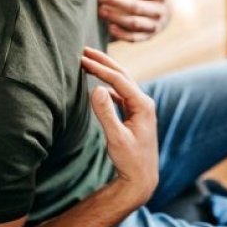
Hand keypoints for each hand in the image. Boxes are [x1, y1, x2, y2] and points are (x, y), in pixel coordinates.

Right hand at [81, 47, 158, 203]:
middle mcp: (144, 102)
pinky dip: (108, 85)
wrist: (142, 177)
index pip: (118, 80)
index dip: (100, 68)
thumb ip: (106, 113)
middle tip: (84, 49)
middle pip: (122, 75)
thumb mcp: (116, 138)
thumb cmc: (130, 160)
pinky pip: (120, 94)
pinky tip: (97, 84)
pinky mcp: (135, 113)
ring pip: (121, 83)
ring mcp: (141, 107)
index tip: (82, 59)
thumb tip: (96, 88)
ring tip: (88, 61)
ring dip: (105, 71)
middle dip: (103, 61)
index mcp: (143, 105)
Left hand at [99, 0, 172, 41]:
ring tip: (101, 10)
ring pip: (135, 23)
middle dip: (116, 0)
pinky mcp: (150, 37)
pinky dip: (122, 34)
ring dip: (116, 17)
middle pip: (136, 6)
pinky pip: (135, 38)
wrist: (167, 14)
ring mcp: (156, 25)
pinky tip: (109, 27)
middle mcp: (161, 9)